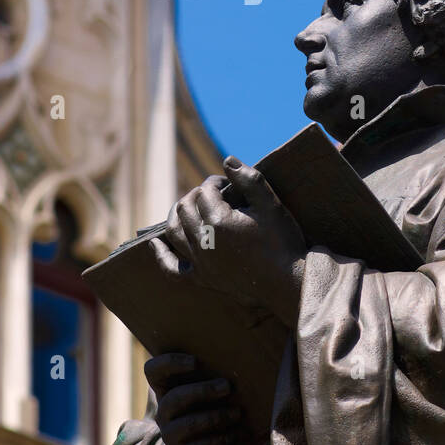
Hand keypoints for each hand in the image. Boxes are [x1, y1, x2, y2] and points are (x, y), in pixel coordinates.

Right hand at [145, 352, 241, 444]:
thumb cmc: (210, 409)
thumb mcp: (206, 392)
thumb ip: (211, 377)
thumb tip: (236, 363)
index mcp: (166, 388)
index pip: (152, 371)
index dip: (170, 363)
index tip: (196, 361)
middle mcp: (164, 410)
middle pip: (173, 398)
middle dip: (202, 391)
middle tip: (227, 386)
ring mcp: (169, 434)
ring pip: (188, 424)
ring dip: (215, 417)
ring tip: (237, 413)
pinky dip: (220, 439)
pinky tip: (236, 434)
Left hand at [155, 157, 305, 326]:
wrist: (289, 283)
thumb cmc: (283, 241)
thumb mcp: (270, 204)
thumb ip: (249, 179)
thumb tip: (227, 160)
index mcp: (219, 221)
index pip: (205, 191)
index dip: (215, 182)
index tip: (228, 183)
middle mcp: (203, 242)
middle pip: (185, 207)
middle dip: (196, 195)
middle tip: (213, 194)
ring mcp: (201, 262)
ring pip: (174, 231)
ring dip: (177, 215)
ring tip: (187, 206)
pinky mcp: (203, 279)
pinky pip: (173, 268)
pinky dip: (162, 254)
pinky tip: (154, 243)